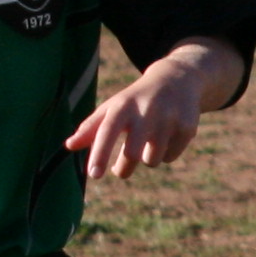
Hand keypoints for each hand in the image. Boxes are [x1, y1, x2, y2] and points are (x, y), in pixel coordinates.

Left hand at [65, 58, 210, 176]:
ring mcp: (169, 119)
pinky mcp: (187, 128)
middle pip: (132, 154)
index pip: (108, 131)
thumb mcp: (113, 108)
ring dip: (146, 158)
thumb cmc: (136, 100)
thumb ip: (91, 128)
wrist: (176, 81)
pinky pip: (170, 157)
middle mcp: (146, 111)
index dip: (99, 153)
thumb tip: (68, 146)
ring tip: (148, 143)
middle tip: (120, 171)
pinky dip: (165, 153)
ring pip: (152, 160)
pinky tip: (167, 137)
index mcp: (123, 106)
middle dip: (123, 168)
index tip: (93, 175)